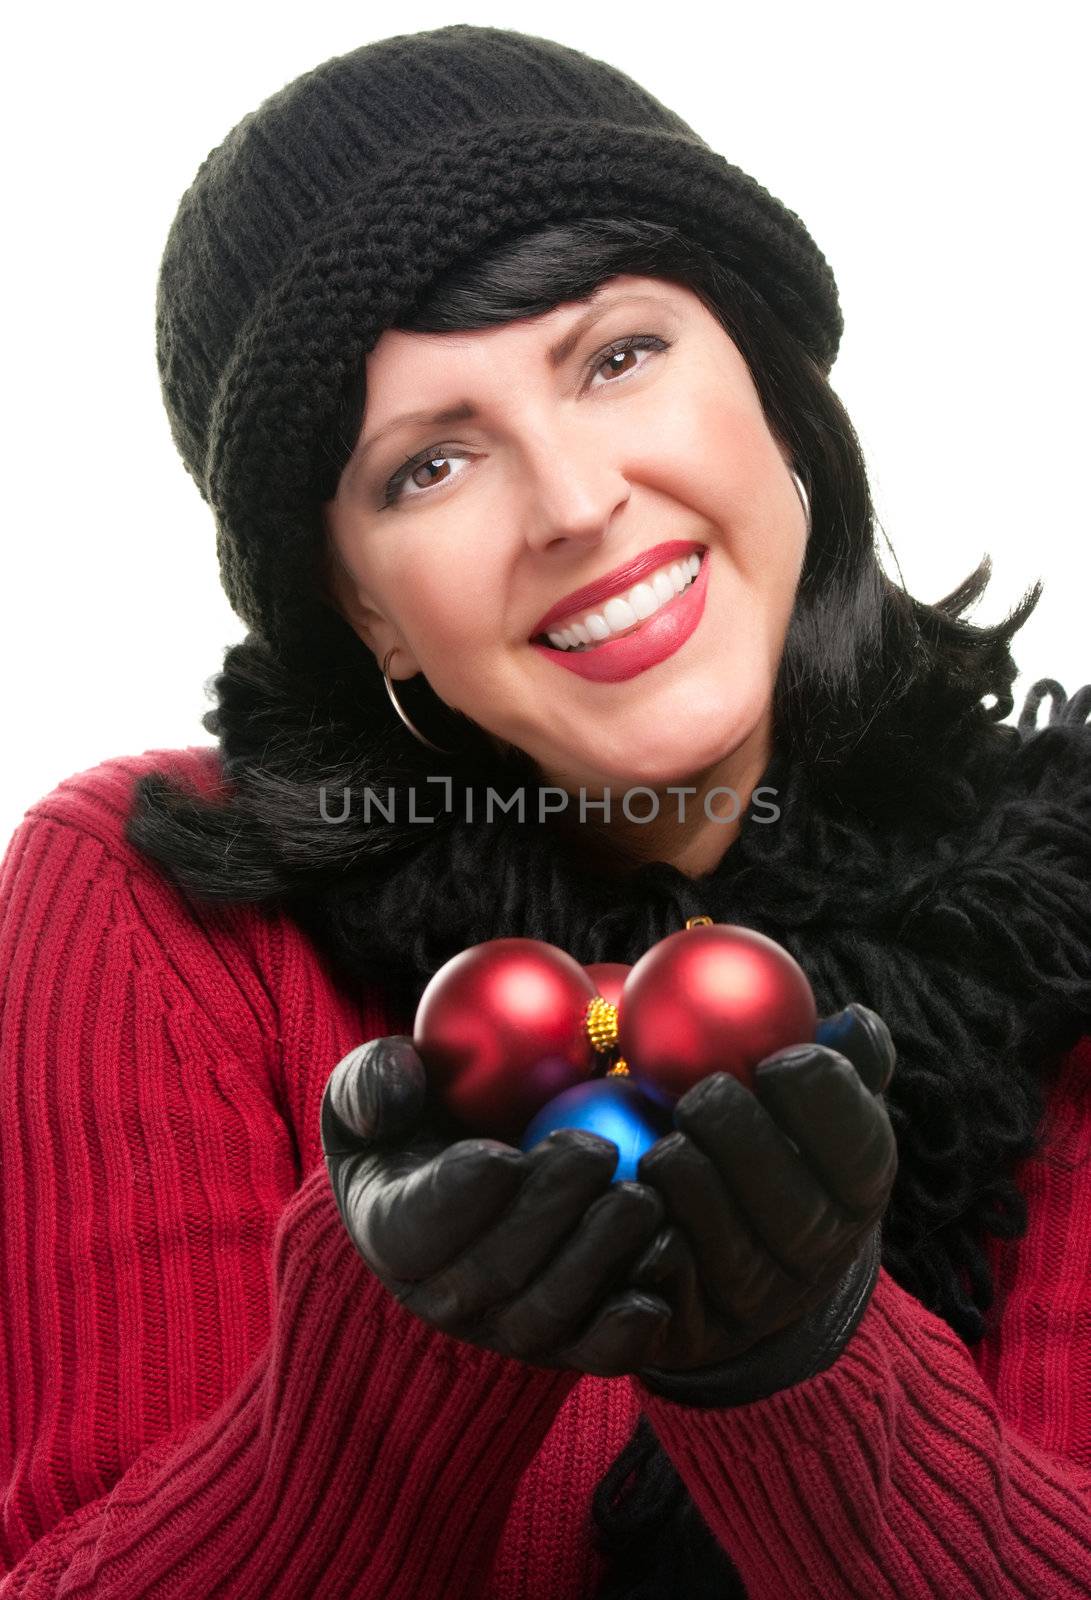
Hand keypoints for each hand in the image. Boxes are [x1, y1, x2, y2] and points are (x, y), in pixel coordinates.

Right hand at [320, 1035, 674, 1377]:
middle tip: (598, 1151)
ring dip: (598, 1261)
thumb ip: (374, 1078)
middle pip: (493, 1274)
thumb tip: (405, 1077)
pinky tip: (661, 1291)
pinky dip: (629, 1331)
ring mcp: (507, 1327)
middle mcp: (445, 1295)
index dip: (456, 1199)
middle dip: (547, 1215)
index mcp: (391, 1231)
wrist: (478, 1170)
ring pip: (548, 1316)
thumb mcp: (375, 1087)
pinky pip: (597, 1353)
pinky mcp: (568, 1343)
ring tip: (641, 1199)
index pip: (413, 1229)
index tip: (503, 1154)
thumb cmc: (422, 1118)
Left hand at [627, 1004, 897, 1404]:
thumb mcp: (811, 1099)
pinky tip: (630, 1200)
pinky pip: (673, 1302)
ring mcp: (761, 1304)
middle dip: (748, 1148)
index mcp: (857, 1191)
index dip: (825, 1104)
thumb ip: (839, 1058)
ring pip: (733, 1259)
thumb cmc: (770, 1139)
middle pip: (796, 1213)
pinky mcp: (696, 1333)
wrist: (733, 1255)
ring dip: (695, 1196)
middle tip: (701, 1098)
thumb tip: (853, 1021)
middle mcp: (819, 1256)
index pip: (861, 1151)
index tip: (780, 1061)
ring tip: (664, 1148)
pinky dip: (652, 1253)